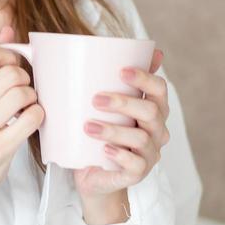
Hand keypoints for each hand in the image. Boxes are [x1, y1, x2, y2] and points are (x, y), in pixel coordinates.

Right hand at [0, 24, 43, 203]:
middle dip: (24, 78)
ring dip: (32, 98)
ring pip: (22, 93)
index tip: (13, 68)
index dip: (9, 56)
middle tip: (22, 91)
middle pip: (10, 73)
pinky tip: (30, 120)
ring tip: (25, 106)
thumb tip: (8, 28)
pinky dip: (37, 115)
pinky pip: (30, 119)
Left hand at [74, 48, 169, 201]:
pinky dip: (120, 156)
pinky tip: (103, 149)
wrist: (95, 174)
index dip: (144, 77)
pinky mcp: (138, 174)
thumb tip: (64, 49)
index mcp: (152, 109)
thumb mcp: (99, 107)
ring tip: (87, 126)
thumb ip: (100, 80)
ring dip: (113, 130)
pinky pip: (136, 165)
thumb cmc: (98, 134)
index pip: (159, 89)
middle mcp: (157, 130)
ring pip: (141, 139)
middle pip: (151, 112)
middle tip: (95, 99)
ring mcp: (150, 154)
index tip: (121, 70)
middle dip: (124, 103)